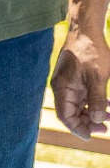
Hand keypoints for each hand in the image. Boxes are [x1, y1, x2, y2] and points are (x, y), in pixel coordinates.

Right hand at [54, 19, 109, 135]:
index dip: (77, 128)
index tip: (92, 136)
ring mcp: (68, 84)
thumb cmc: (91, 52)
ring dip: (92, 113)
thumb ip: (96, 100)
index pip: (65, 116)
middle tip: (105, 128)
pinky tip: (107, 103)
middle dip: (87, 123)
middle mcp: (62, 88)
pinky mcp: (75, 79)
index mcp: (62, 88)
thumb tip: (95, 120)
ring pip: (78, 106)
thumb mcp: (98, 78)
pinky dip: (93, 103)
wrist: (86, 31)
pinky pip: (82, 97)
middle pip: (70, 113)